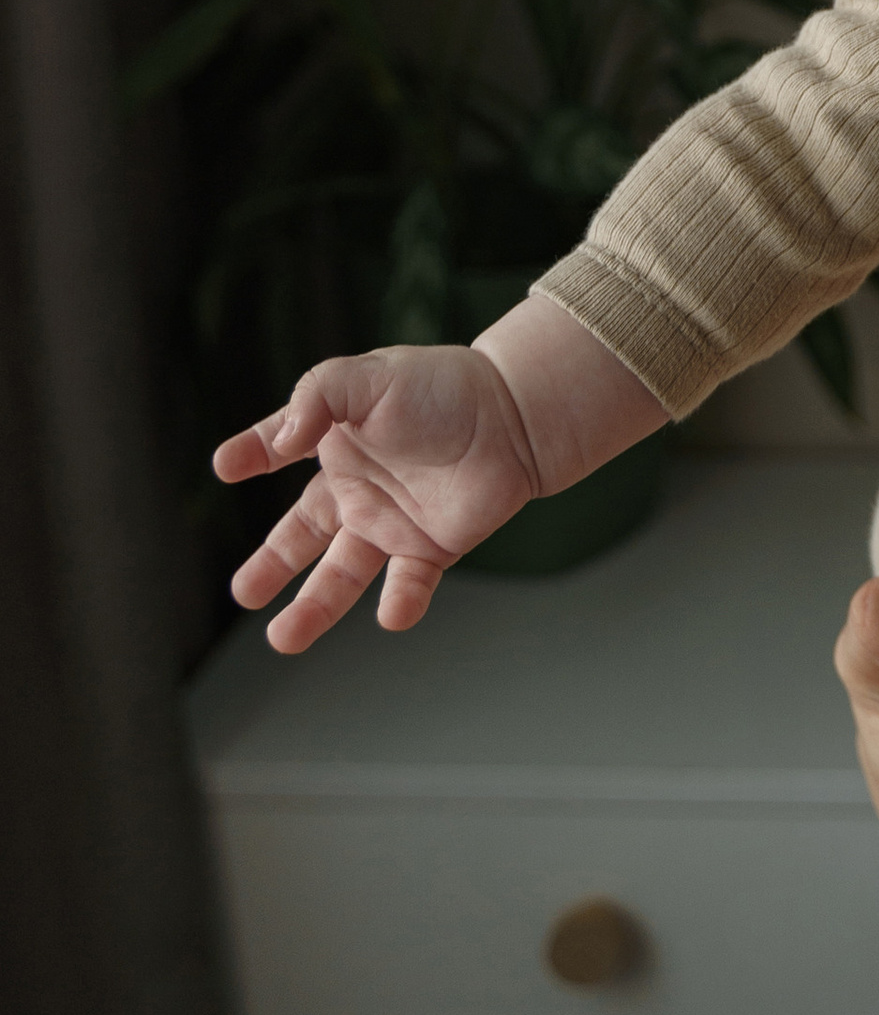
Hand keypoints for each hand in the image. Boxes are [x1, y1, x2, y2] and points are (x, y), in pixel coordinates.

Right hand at [214, 292, 663, 650]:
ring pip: (343, 574)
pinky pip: (410, 583)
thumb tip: (282, 441)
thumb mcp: (372, 375)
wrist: (518, 414)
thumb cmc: (444, 386)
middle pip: (302, 534)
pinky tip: (392, 616)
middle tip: (243, 593)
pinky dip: (401, 602)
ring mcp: (392, 522)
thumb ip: (319, 397)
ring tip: (283, 639)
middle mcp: (357, 489)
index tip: (226, 466)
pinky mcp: (432, 546)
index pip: (281, 448)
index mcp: (337, 442)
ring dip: (316, 606)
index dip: (253, 451)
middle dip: (271, 566)